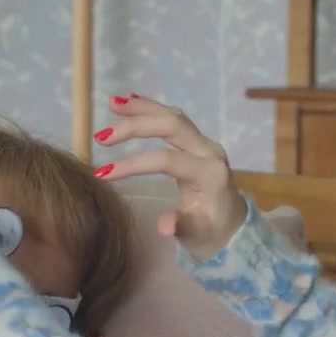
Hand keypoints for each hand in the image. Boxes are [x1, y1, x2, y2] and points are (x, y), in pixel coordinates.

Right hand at [94, 95, 247, 260]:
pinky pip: (175, 119)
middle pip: (171, 126)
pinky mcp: (198, 141)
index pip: (166, 159)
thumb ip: (182, 226)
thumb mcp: (197, 235)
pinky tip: (130, 101)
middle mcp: (209, 150)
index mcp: (209, 173)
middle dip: (135, 127)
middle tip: (102, 136)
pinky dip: (152, 109)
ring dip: (143, 108)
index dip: (134, 164)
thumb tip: (163, 226)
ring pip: (173, 116)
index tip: (103, 173)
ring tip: (113, 104)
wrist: (233, 228)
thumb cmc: (212, 233)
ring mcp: (204, 143)